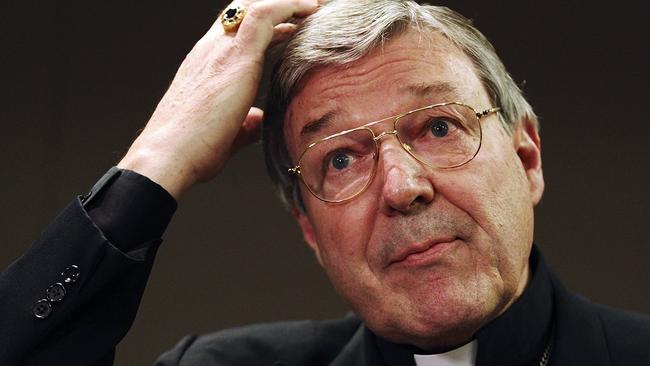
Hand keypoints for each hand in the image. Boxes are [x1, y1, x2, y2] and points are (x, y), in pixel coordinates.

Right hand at [117, 0, 321, 198]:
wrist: (168, 155)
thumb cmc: (191, 150)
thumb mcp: (225, 133)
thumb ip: (244, 124)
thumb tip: (257, 121)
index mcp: (205, 65)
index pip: (235, 31)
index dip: (265, 25)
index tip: (291, 28)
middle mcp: (210, 50)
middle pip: (243, 10)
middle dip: (276, 6)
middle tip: (307, 9)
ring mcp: (221, 49)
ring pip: (254, 6)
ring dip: (287, 3)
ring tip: (314, 5)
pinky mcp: (236, 56)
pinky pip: (265, 15)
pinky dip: (289, 6)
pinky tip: (310, 8)